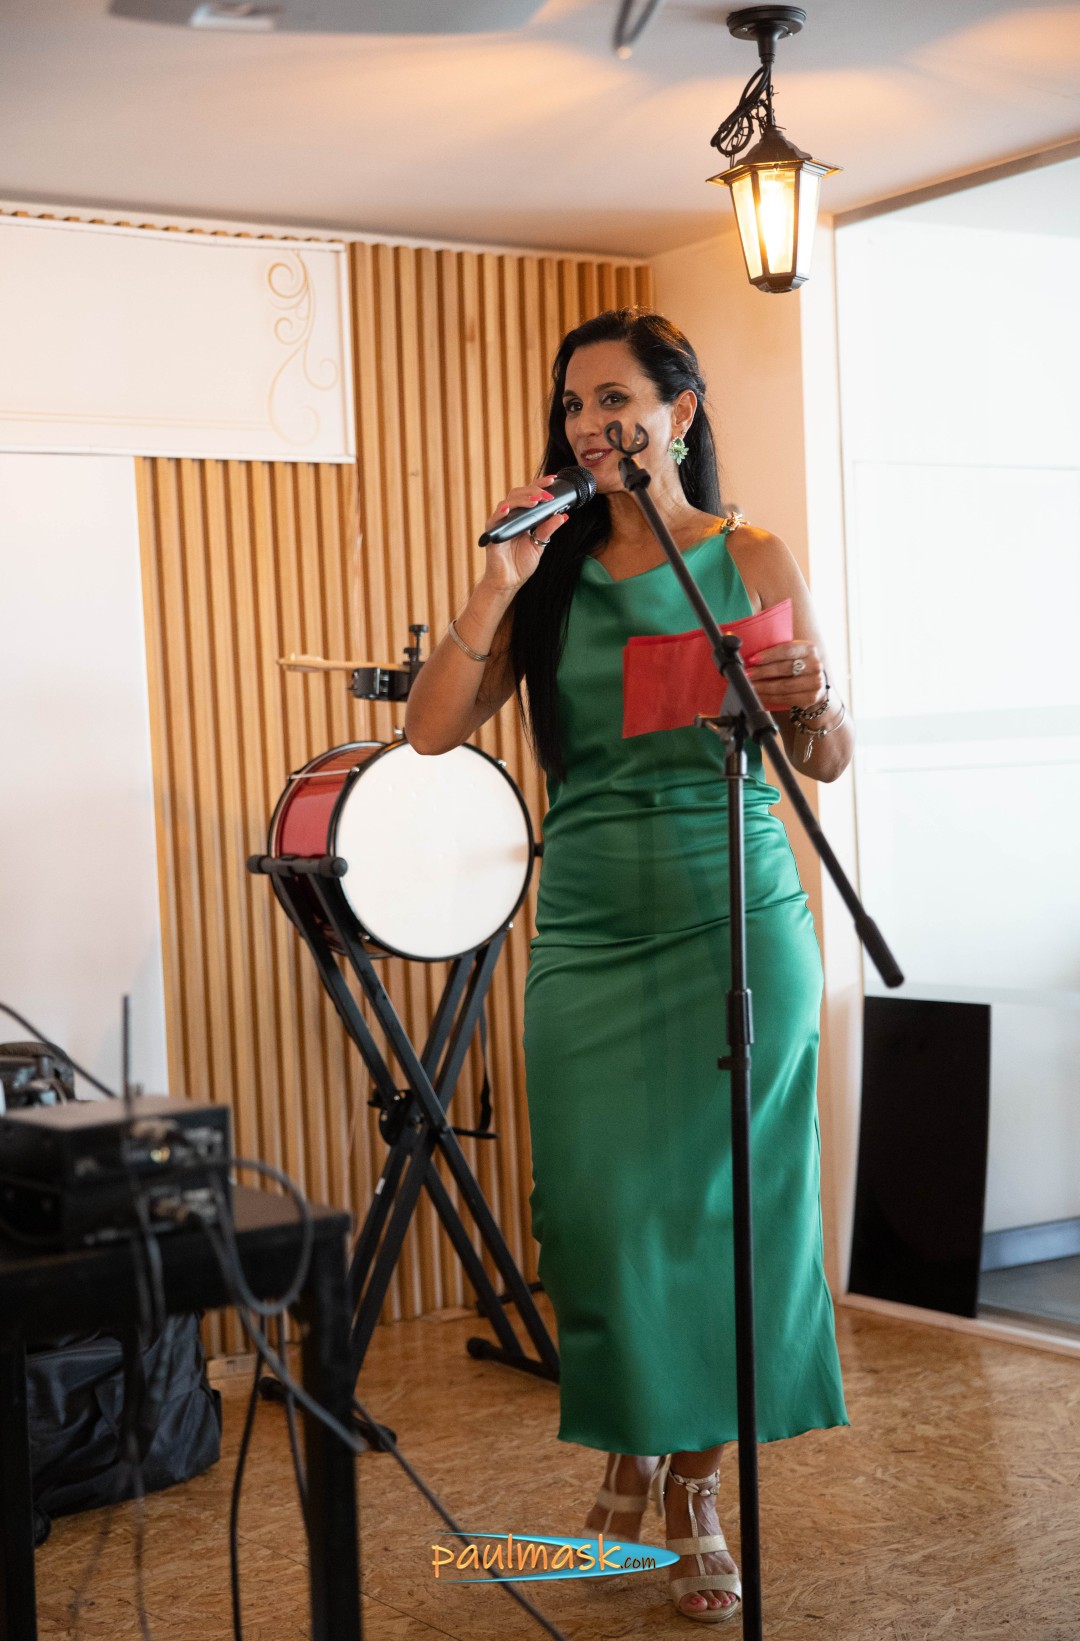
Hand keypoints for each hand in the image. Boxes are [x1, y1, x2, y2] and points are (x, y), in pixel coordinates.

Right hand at [481, 476, 568, 590]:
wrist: (508, 582)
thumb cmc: (520, 564)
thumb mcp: (539, 545)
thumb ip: (548, 530)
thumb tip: (562, 515)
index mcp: (522, 517)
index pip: (530, 495)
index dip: (540, 485)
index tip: (553, 479)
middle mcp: (510, 517)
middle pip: (518, 494)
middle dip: (534, 491)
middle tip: (547, 495)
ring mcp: (500, 523)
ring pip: (508, 502)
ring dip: (522, 499)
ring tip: (535, 501)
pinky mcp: (492, 532)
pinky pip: (494, 519)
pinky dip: (501, 512)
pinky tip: (508, 510)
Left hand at [746, 641, 826, 711]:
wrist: (816, 684)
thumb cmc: (799, 666)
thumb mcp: (795, 654)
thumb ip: (779, 653)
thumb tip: (752, 656)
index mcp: (809, 649)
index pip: (787, 650)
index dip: (769, 655)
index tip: (753, 659)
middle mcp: (815, 665)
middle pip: (785, 669)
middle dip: (763, 672)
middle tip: (748, 674)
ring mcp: (815, 682)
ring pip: (784, 686)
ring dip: (764, 687)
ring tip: (751, 686)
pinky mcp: (811, 698)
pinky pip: (786, 698)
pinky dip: (770, 698)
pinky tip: (760, 696)